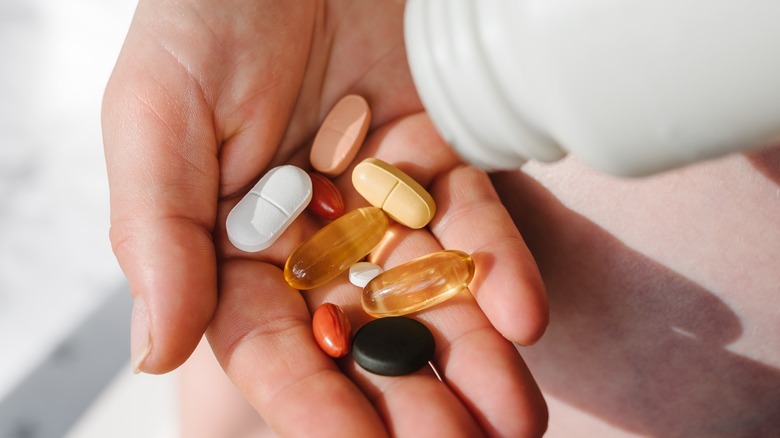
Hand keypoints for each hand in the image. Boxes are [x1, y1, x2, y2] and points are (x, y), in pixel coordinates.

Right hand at [102, 0, 547, 434]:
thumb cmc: (204, 13)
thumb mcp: (155, 116)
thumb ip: (158, 235)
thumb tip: (154, 353)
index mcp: (231, 241)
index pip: (272, 343)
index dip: (312, 403)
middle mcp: (312, 232)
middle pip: (362, 334)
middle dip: (409, 398)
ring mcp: (382, 197)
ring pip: (428, 291)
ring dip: (472, 355)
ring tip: (513, 419)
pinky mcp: (440, 153)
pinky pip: (473, 218)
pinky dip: (498, 265)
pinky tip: (522, 315)